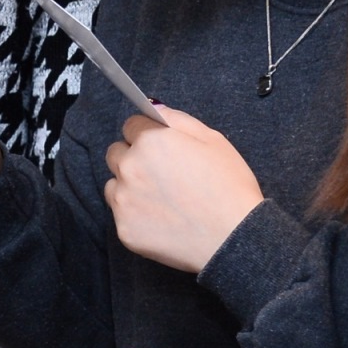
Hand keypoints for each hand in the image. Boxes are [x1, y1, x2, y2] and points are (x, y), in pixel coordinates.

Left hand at [102, 106, 264, 274]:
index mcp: (150, 141)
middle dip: (133, 158)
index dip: (146, 134)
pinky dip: (135, 214)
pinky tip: (162, 219)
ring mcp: (124, 200)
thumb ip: (177, 120)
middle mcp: (130, 167)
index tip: (159, 147)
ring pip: (114, 184)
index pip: (130, 126)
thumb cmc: (229, 188)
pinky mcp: (124, 228)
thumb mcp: (213, 140)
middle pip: (116, 153)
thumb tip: (154, 109)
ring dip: (129, 186)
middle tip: (161, 174)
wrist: (233, 239)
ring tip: (162, 199)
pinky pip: (120, 214)